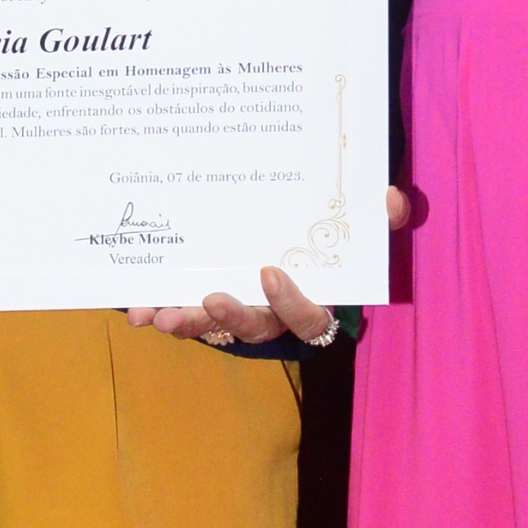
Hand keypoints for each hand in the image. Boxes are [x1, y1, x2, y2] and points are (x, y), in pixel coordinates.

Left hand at [127, 243, 395, 351]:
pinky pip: (180, 311)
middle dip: (229, 317)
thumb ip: (377, 219)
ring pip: (211, 325)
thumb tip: (392, 199)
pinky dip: (157, 309)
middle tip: (207, 300)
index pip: (309, 318)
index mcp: (310, 302)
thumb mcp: (354, 230)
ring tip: (157, 316)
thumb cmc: (327, 237)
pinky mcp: (201, 302)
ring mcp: (235, 310)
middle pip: (253, 328)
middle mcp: (271, 314)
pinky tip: (135, 307)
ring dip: (185, 322)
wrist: (295, 233)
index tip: (270, 273)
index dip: (291, 303)